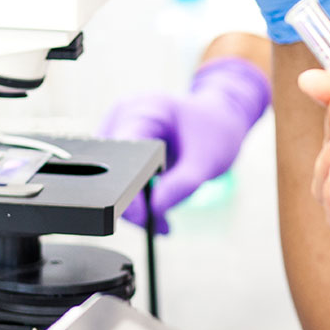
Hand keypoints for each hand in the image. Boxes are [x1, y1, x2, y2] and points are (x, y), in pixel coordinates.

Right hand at [99, 57, 269, 233]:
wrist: (220, 117)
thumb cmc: (216, 131)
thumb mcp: (207, 161)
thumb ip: (183, 184)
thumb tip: (154, 209)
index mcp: (145, 109)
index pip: (121, 156)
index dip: (129, 191)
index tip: (146, 216)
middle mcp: (125, 113)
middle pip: (110, 168)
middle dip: (133, 200)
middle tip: (159, 220)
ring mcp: (119, 124)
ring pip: (109, 174)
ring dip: (133, 199)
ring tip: (162, 209)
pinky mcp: (120, 137)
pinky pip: (115, 171)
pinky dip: (134, 190)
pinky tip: (156, 196)